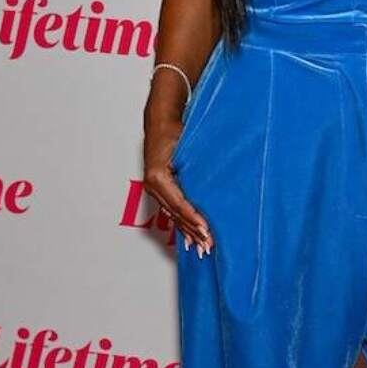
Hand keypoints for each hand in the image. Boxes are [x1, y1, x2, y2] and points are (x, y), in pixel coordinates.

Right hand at [142, 118, 214, 254]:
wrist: (160, 120)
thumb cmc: (174, 130)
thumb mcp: (187, 149)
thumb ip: (197, 170)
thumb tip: (213, 188)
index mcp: (158, 177)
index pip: (180, 204)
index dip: (194, 220)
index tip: (207, 232)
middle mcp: (153, 185)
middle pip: (176, 214)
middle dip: (193, 231)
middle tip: (208, 247)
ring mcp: (153, 187)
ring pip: (174, 215)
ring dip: (188, 231)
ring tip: (200, 248)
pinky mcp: (158, 188)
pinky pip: (171, 210)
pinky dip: (181, 223)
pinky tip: (188, 237)